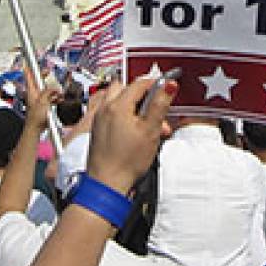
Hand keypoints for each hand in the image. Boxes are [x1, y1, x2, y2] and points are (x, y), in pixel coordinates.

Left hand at [21, 67, 60, 129]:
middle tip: (48, 71)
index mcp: (32, 91)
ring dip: (53, 90)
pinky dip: (55, 97)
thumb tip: (53, 88)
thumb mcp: (43, 101)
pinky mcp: (44, 104)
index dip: (28, 69)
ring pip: (47, 89)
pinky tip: (59, 99)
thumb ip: (48, 92)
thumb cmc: (36, 116)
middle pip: (39, 80)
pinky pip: (51, 97)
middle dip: (44, 76)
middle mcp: (34, 93)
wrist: (36, 128)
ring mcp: (39, 99)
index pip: (28, 77)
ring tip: (58, 93)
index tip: (26, 62)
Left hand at [85, 75, 174, 193]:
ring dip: (133, 104)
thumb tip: (168, 85)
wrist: (106, 183)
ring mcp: (99, 119)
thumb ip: (159, 105)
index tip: (166, 87)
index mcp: (117, 105)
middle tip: (155, 104)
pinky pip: (111, 113)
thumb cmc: (127, 161)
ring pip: (117, 100)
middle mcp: (105, 108)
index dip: (155, 83)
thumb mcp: (150, 130)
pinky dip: (124, 115)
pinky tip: (135, 131)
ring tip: (147, 122)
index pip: (139, 83)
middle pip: (124, 88)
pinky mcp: (97, 130)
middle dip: (142, 94)